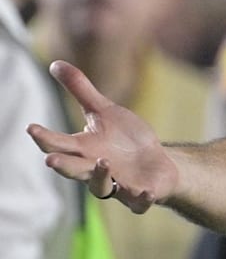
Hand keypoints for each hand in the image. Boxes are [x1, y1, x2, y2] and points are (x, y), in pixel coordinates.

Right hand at [25, 60, 178, 212]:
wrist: (157, 163)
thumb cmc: (125, 138)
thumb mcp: (105, 111)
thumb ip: (80, 90)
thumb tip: (55, 62)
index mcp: (84, 149)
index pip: (60, 144)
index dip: (45, 137)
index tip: (32, 128)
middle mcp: (95, 170)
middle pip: (73, 169)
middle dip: (63, 165)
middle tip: (50, 159)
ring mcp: (117, 185)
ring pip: (101, 187)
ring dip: (99, 176)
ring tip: (103, 162)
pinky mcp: (140, 195)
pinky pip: (138, 201)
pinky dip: (140, 197)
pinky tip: (144, 191)